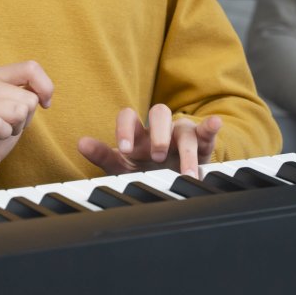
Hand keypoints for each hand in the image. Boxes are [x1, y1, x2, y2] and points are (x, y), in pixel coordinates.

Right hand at [0, 61, 53, 176]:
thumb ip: (32, 90)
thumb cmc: (0, 126)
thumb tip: (45, 94)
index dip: (45, 89)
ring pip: (18, 113)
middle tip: (8, 123)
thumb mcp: (20, 103)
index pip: (31, 68)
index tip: (43, 104)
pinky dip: (4, 134)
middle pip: (29, 99)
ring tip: (1, 130)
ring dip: (15, 128)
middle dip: (26, 118)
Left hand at [77, 104, 223, 178]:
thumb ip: (103, 155)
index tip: (124, 149)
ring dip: (184, 148)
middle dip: (158, 134)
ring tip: (185, 172)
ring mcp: (181, 132)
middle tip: (156, 157)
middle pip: (159, 113)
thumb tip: (80, 143)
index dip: (126, 129)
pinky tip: (215, 124)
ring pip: (182, 126)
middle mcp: (160, 128)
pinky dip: (211, 126)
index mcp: (138, 132)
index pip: (129, 116)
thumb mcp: (123, 166)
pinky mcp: (201, 142)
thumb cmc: (146, 170)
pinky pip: (207, 131)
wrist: (173, 181)